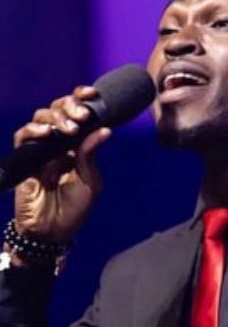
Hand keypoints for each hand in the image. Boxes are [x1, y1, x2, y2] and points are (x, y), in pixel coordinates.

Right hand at [12, 85, 110, 241]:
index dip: (82, 99)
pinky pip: (24, 136)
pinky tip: (48, 134)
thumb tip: (104, 129)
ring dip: (56, 117)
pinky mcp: (24, 158)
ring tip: (69, 129)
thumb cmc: (74, 209)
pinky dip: (35, 130)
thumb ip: (91, 155)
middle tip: (82, 115)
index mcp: (78, 144)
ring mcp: (41, 149)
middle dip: (70, 106)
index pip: (78, 114)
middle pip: (58, 109)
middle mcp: (59, 142)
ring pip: (41, 117)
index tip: (93, 94)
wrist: (52, 232)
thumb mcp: (91, 182)